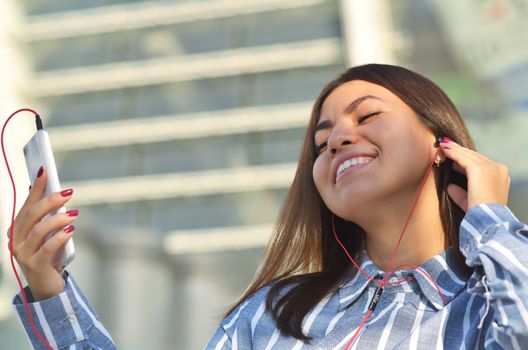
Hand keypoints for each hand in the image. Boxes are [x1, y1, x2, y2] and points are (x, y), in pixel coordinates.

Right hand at [7, 167, 76, 300]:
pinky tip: (71, 230)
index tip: (45, 171)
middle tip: (68, 193)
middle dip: (49, 201)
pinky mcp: (35, 265)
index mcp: (17, 229)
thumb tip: (54, 193)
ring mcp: (23, 253)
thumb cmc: (48, 255)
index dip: (36, 188)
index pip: (27, 204)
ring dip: (58, 219)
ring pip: (39, 230)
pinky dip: (60, 237)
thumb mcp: (47, 234)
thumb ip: (47, 217)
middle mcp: (16, 240)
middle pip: (31, 215)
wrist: (46, 286)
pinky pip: (47, 247)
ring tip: (74, 213)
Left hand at [439, 138, 509, 211]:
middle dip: (459, 150)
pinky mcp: (480, 169)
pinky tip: (444, 150)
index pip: (481, 162)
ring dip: (455, 149)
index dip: (465, 157)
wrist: (487, 220)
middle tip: (446, 145)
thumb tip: (449, 186)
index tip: (453, 153)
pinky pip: (463, 158)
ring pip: (469, 155)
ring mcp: (491, 167)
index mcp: (500, 176)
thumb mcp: (470, 201)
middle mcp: (498, 168)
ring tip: (443, 145)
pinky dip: (453, 153)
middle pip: (475, 156)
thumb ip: (461, 193)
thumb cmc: (480, 214)